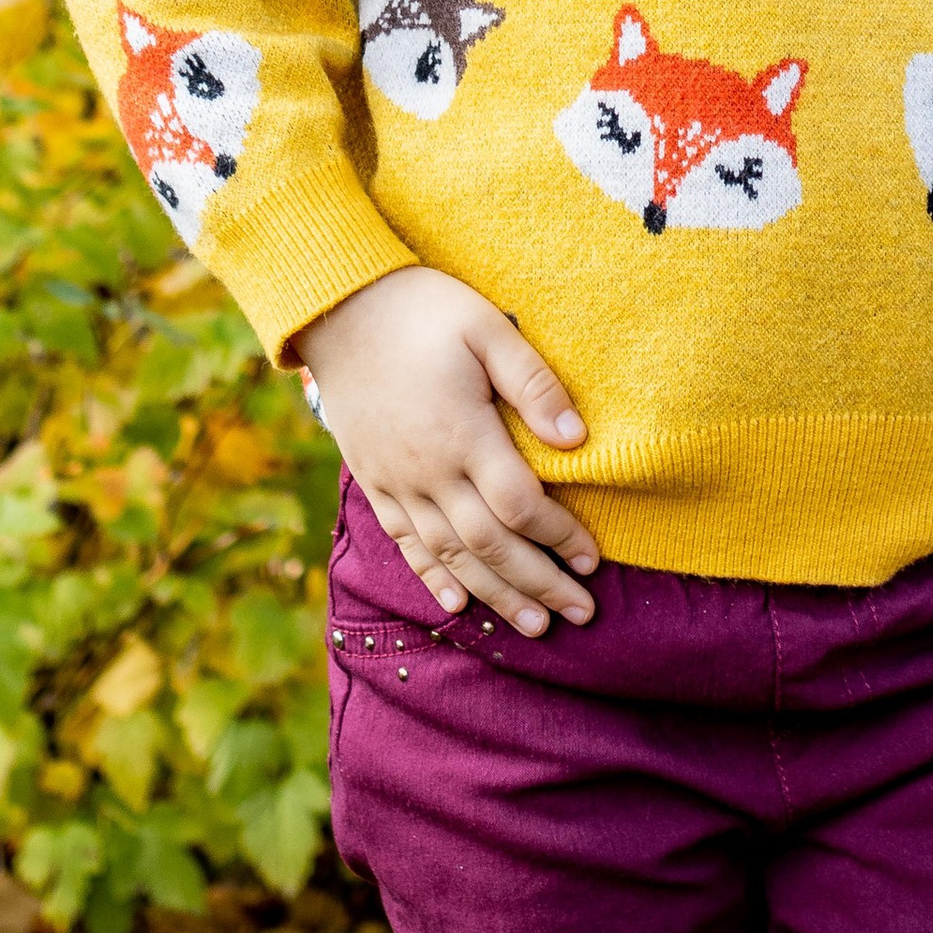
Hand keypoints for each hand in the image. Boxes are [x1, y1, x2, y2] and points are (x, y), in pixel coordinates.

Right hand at [291, 269, 597, 636]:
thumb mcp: (486, 327)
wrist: (338, 308)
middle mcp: (428, 470)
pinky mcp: (373, 479)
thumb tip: (577, 437)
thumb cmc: (422, 310)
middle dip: (538, 583)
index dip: (560, 537)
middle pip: (489, 545)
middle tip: (580, 612)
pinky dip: (433, 576)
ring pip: (450, 555)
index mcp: (462, 433)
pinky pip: (405, 542)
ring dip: (496, 594)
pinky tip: (456, 604)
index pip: (520, 504)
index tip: (594, 558)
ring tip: (534, 625)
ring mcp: (396, 481)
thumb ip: (532, 382)